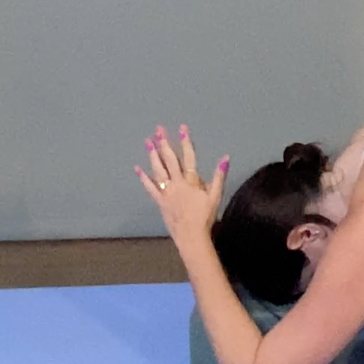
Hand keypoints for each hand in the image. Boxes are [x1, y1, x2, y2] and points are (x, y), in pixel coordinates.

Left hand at [136, 124, 228, 245]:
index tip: (182, 128)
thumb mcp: (216, 196)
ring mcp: (166, 192)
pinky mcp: (160, 201)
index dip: (185, 141)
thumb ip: (219, 176)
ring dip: (153, 155)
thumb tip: (225, 158)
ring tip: (148, 141)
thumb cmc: (205, 216)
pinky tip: (138, 169)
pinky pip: (150, 188)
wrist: (191, 235)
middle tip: (158, 129)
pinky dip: (144, 178)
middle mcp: (177, 183)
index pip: (188, 157)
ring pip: (158, 170)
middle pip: (170, 159)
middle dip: (164, 143)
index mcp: (191, 181)